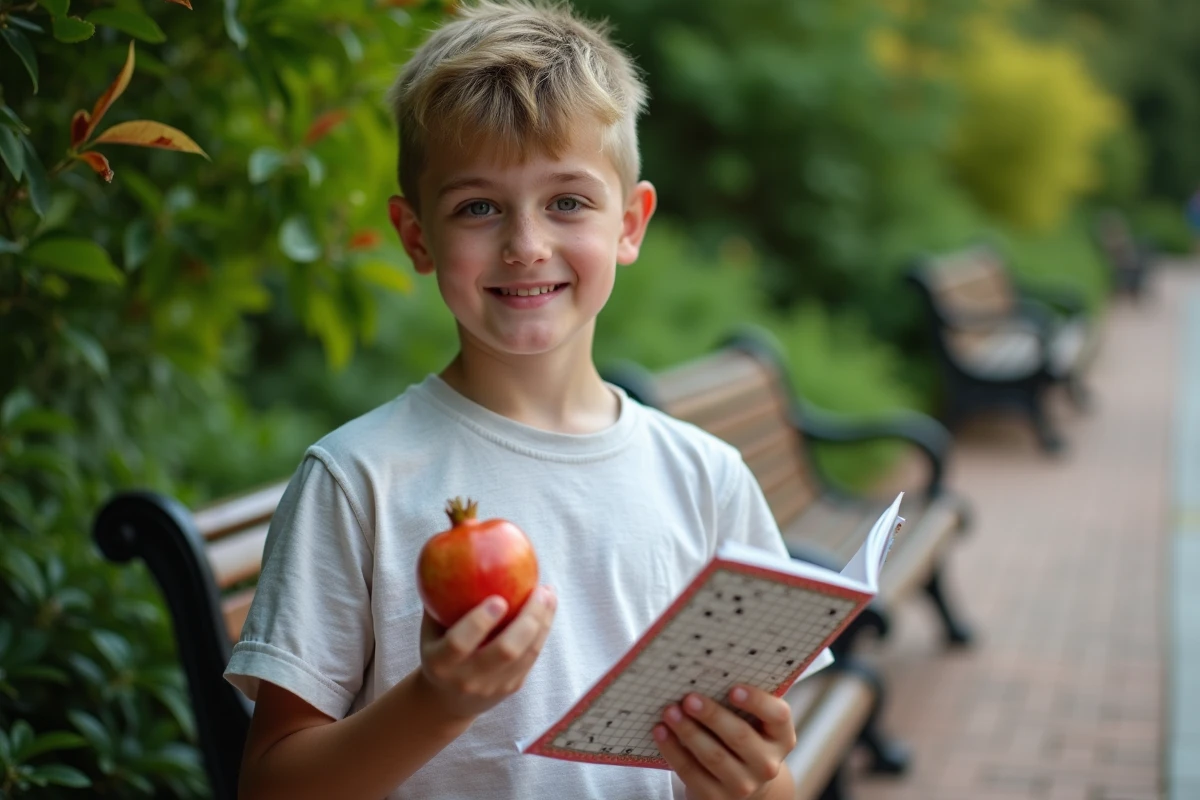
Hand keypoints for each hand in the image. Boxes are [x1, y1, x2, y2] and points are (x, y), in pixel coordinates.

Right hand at [418, 585, 555, 720]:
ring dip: (542, 621)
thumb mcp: (431, 627)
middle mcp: (466, 679)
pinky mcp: (512, 687)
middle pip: (505, 651)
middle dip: (527, 619)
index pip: (459, 644)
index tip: (498, 599)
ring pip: (527, 654)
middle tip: (538, 590)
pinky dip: (543, 629)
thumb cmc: (439, 647)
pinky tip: (548, 605)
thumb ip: (440, 596)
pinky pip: (533, 656)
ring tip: (548, 592)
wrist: (447, 700)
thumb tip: (454, 544)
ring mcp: (493, 687)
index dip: (479, 622)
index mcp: (440, 663)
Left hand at [653, 686, 795, 799]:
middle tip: (688, 698)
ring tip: (670, 712)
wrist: (744, 782)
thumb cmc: (744, 736)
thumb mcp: (753, 721)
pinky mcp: (717, 798)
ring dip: (688, 732)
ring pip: (713, 757)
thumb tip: (702, 671)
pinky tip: (661, 732)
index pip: (777, 716)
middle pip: (740, 737)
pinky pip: (692, 773)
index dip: (757, 702)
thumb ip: (740, 701)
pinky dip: (673, 751)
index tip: (733, 689)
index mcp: (781, 737)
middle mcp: (767, 763)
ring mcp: (744, 785)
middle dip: (712, 716)